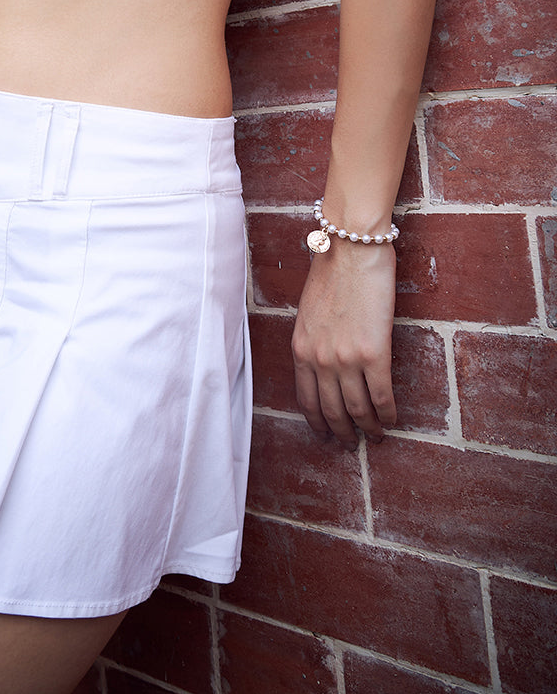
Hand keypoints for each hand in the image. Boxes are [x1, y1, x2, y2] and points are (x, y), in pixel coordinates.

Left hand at [291, 241, 396, 448]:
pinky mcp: (374, 354)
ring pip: (357, 410)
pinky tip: (393, 420)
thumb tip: (325, 362)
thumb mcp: (309, 312)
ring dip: (368, 429)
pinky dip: (388, 414)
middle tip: (350, 445)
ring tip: (375, 438)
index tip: (323, 434)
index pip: (305, 398)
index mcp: (300, 349)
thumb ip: (314, 341)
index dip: (316, 422)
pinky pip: (381, 397)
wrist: (350, 249)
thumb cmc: (332, 272)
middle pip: (330, 411)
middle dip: (341, 433)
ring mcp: (345, 360)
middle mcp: (319, 360)